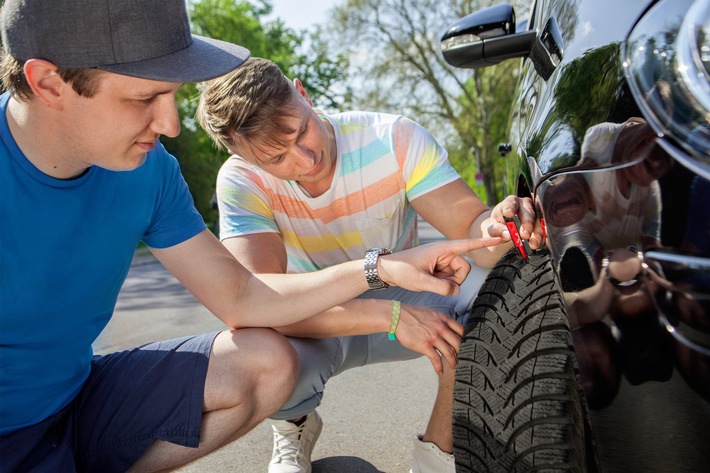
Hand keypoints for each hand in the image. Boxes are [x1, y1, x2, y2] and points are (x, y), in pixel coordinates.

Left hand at [378, 237, 501, 295]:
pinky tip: (428, 281)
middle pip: (464, 269)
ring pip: (457, 277)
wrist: (388, 270)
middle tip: (434, 283)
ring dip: (447, 284)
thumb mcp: (420, 281)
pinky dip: (442, 284)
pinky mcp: (440, 269)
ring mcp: (443, 261)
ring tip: (429, 281)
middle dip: (454, 280)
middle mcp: (445, 253)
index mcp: (442, 249)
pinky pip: (450, 280)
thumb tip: (456, 290)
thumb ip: (441, 288)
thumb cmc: (401, 270)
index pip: (468, 244)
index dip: (485, 242)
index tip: (502, 236)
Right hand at [394, 304, 463, 374]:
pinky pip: (436, 359)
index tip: (467, 346)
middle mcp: (441, 328)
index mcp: (443, 319)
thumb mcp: (431, 313)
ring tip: (453, 366)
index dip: (466, 339)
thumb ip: (441, 321)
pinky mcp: (425, 345)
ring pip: (449, 353)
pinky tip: (440, 371)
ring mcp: (433, 337)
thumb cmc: (413, 315)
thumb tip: (447, 329)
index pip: (461, 330)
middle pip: (458, 343)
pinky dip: (439, 367)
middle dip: (462, 353)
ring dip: (453, 362)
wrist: (397, 316)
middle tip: (463, 359)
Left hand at [487, 195, 544, 248]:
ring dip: (536, 233)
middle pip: (528, 213)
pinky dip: (541, 237)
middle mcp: (525, 205)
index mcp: (511, 202)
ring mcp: (535, 212)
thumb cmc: (499, 224)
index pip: (511, 203)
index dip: (510, 208)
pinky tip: (538, 243)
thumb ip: (497, 230)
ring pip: (538, 221)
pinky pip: (543, 229)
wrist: (506, 228)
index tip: (508, 214)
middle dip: (527, 224)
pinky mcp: (541, 222)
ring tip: (533, 243)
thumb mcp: (493, 226)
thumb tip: (507, 235)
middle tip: (525, 235)